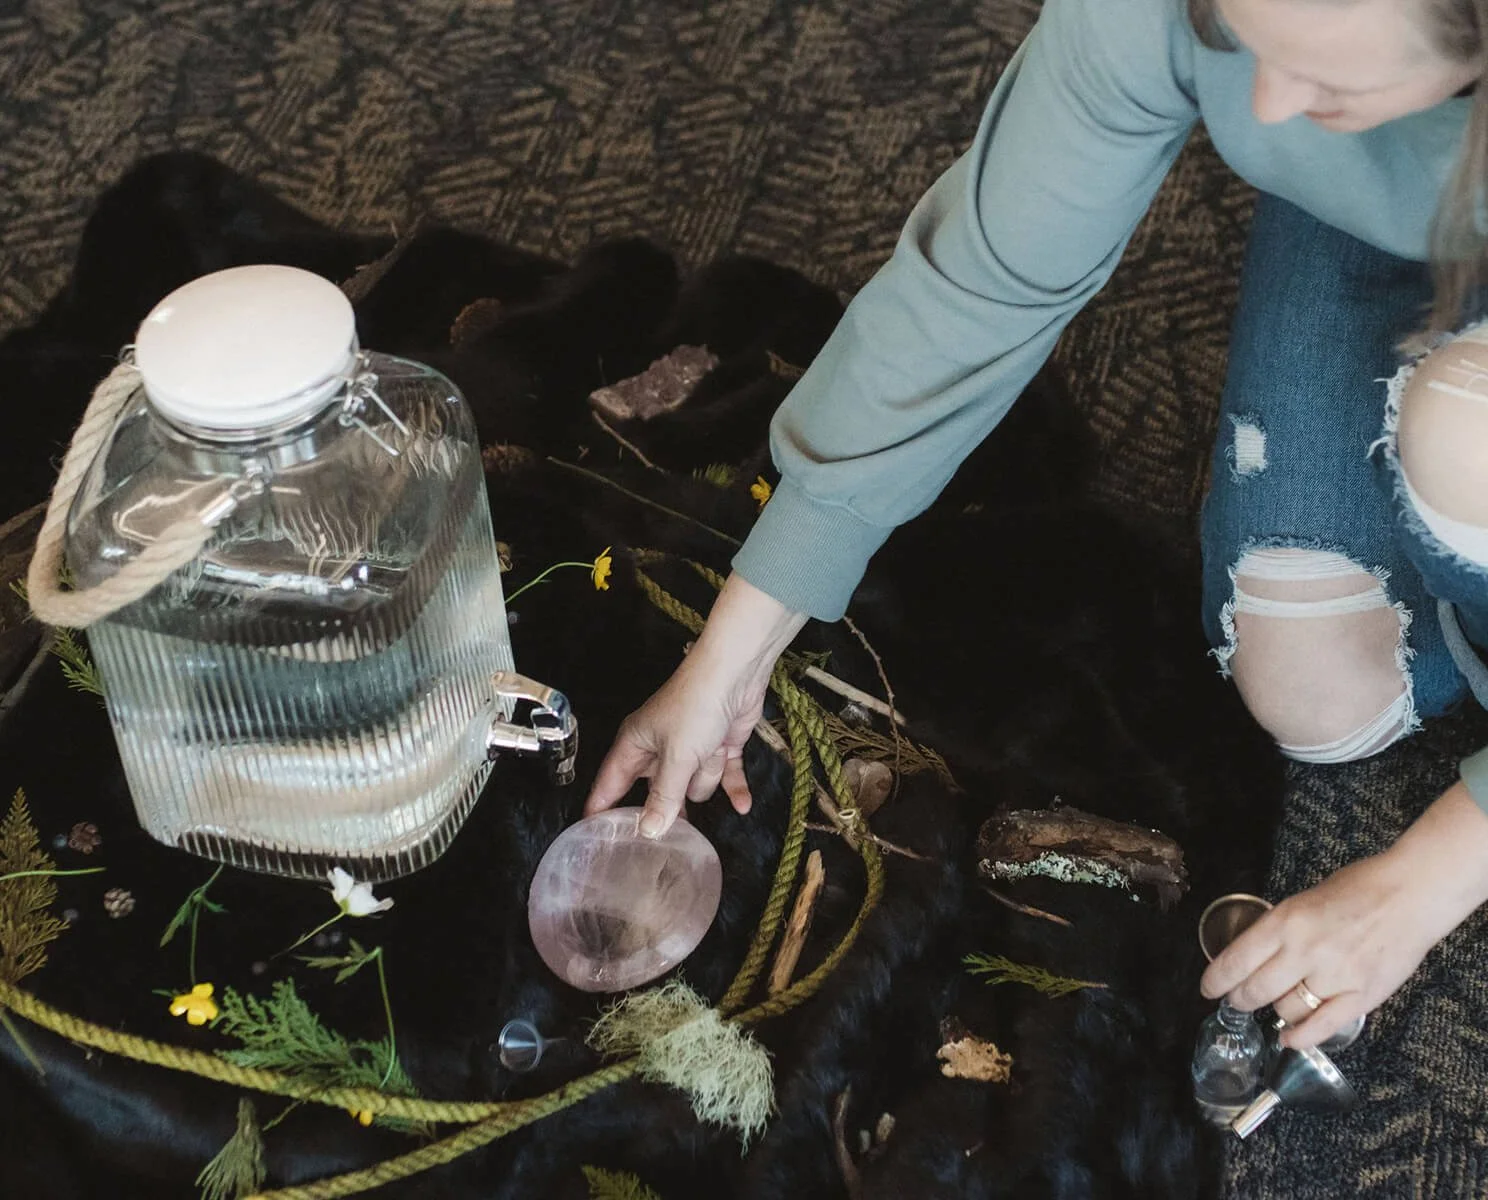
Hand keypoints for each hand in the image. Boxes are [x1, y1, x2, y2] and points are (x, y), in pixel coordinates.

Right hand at [585, 573, 805, 838]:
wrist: (736, 673)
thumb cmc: (695, 707)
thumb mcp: (676, 757)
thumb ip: (663, 797)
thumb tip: (648, 831)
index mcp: (635, 745)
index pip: (610, 784)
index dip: (602, 810)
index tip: (594, 841)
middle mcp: (659, 748)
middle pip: (657, 792)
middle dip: (670, 804)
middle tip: (674, 836)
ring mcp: (691, 748)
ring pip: (695, 786)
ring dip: (707, 774)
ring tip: (711, 751)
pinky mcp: (718, 747)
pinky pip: (724, 776)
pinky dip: (734, 785)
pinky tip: (744, 805)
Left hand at [1200, 780, 1487, 1049]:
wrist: (1410, 895)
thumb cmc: (1357, 889)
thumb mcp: (1302, 900)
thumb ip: (1280, 929)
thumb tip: (1254, 955)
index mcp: (1284, 922)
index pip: (1236, 961)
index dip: (1216, 981)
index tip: (1207, 989)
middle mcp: (1304, 952)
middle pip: (1255, 990)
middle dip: (1239, 1000)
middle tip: (1236, 1001)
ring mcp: (1333, 977)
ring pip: (1286, 1009)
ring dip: (1274, 1011)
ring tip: (1273, 1007)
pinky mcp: (1362, 997)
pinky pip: (1322, 1027)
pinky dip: (1300, 1036)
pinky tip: (1288, 1037)